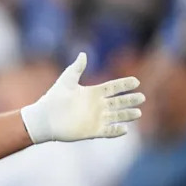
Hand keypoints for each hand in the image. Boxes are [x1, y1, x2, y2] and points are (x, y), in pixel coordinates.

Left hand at [20, 52, 144, 143]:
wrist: (44, 118)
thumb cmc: (53, 98)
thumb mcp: (66, 81)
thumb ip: (76, 68)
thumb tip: (83, 53)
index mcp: (92, 93)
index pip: (113, 88)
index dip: (124, 85)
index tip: (136, 81)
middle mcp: (96, 106)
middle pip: (118, 102)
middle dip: (130, 100)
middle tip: (142, 97)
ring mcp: (95, 119)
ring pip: (116, 117)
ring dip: (127, 115)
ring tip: (138, 113)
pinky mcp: (92, 131)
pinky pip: (108, 132)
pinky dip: (116, 131)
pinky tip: (125, 129)